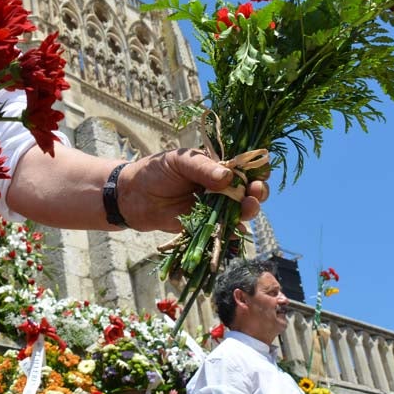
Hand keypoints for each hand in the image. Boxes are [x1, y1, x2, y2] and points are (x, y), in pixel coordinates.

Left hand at [115, 148, 268, 231]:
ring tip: (248, 208)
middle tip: (256, 192)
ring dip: (249, 210)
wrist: (133, 196)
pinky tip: (237, 231)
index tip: (260, 173)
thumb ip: (202, 168)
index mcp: (216, 166)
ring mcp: (214, 207)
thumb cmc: (155, 171)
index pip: (244, 167)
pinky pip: (223, 230)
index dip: (256, 170)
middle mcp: (220, 187)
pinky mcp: (204, 225)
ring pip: (240, 211)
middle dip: (257, 192)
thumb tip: (228, 176)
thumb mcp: (178, 162)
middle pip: (248, 190)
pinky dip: (233, 232)